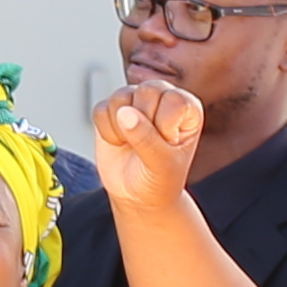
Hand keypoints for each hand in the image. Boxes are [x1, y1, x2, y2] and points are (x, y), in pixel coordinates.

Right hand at [89, 77, 206, 212]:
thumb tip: (125, 113)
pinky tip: (118, 142)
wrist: (137, 196)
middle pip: (146, 90)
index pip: (173, 98)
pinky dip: (106, 131)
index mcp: (185, 107)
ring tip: (132, 144)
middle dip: (142, 123)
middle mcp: (161, 98)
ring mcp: (134, 101)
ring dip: (121, 128)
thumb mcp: (163, 164)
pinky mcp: (111, 110)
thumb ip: (147, 138)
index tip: (166, 145)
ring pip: (120, 96)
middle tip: (146, 145)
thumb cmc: (160, 180)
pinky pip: (101, 109)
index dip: (164, 124)